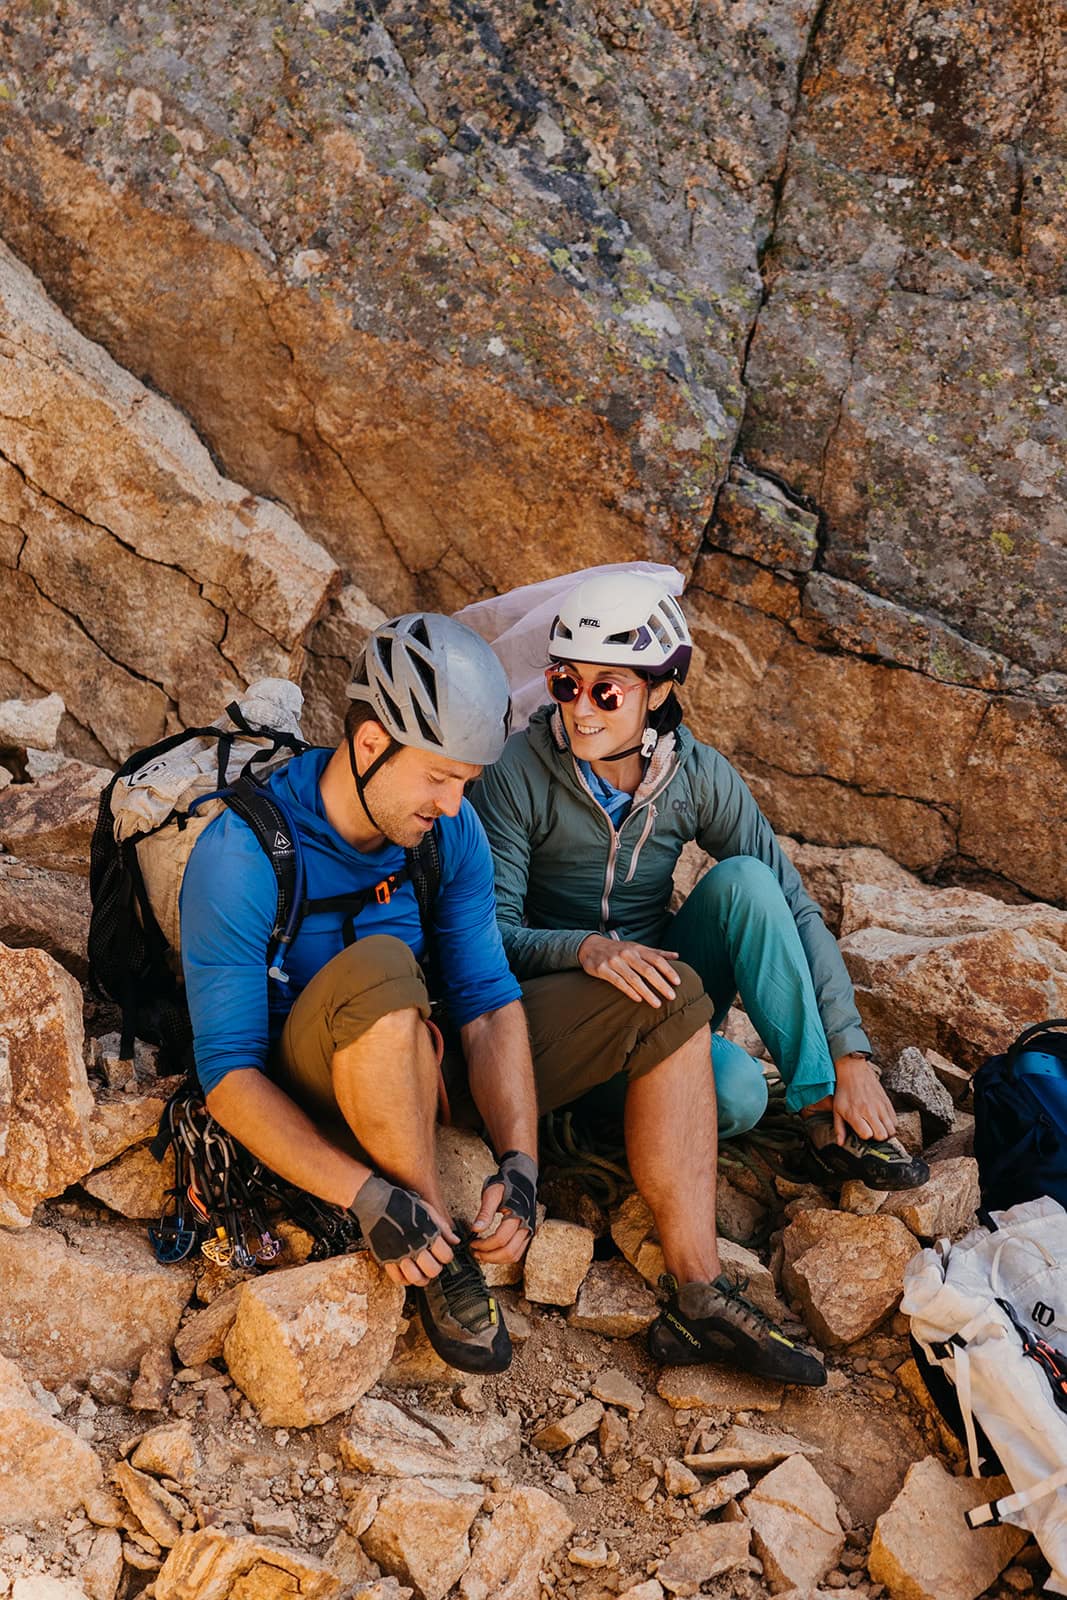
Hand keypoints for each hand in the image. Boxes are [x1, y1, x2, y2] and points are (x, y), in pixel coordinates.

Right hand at [350, 1174, 459, 1286]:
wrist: (376, 1202)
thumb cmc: (402, 1204)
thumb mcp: (427, 1210)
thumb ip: (443, 1226)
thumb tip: (455, 1241)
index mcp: (427, 1234)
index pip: (445, 1256)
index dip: (446, 1256)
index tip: (442, 1253)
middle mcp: (414, 1247)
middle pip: (433, 1270)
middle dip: (435, 1268)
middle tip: (432, 1263)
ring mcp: (399, 1255)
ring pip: (416, 1279)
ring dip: (422, 1278)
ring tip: (422, 1272)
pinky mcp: (386, 1259)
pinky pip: (398, 1279)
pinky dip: (405, 1280)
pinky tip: (408, 1272)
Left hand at [471, 1150, 536, 1265]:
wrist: (522, 1177)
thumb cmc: (505, 1183)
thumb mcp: (491, 1194)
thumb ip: (485, 1213)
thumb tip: (475, 1230)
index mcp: (517, 1215)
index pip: (500, 1239)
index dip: (484, 1245)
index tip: (472, 1243)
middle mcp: (526, 1225)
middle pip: (508, 1252)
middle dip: (489, 1256)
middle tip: (475, 1253)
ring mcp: (528, 1230)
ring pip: (514, 1255)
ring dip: (497, 1259)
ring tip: (482, 1255)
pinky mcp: (528, 1233)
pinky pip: (518, 1252)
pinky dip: (505, 1256)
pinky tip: (493, 1251)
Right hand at [578, 934, 680, 1007]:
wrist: (590, 946)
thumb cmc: (618, 949)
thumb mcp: (637, 947)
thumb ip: (656, 953)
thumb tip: (677, 956)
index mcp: (637, 949)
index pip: (656, 959)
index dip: (668, 970)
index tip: (678, 982)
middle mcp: (627, 954)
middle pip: (647, 970)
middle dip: (661, 984)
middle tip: (672, 996)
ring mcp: (614, 962)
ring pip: (634, 979)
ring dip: (647, 992)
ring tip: (657, 1004)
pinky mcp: (602, 970)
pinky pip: (618, 982)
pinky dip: (629, 991)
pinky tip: (638, 999)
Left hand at [832, 1055, 896, 1144]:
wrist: (853, 1071)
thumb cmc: (844, 1091)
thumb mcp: (837, 1110)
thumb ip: (839, 1128)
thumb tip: (841, 1143)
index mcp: (855, 1113)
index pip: (867, 1135)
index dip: (865, 1137)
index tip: (862, 1132)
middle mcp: (869, 1111)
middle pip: (882, 1135)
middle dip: (877, 1137)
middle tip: (872, 1131)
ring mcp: (880, 1106)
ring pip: (891, 1130)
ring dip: (886, 1132)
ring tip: (878, 1127)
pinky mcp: (887, 1102)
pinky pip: (895, 1120)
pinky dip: (891, 1124)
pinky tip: (883, 1121)